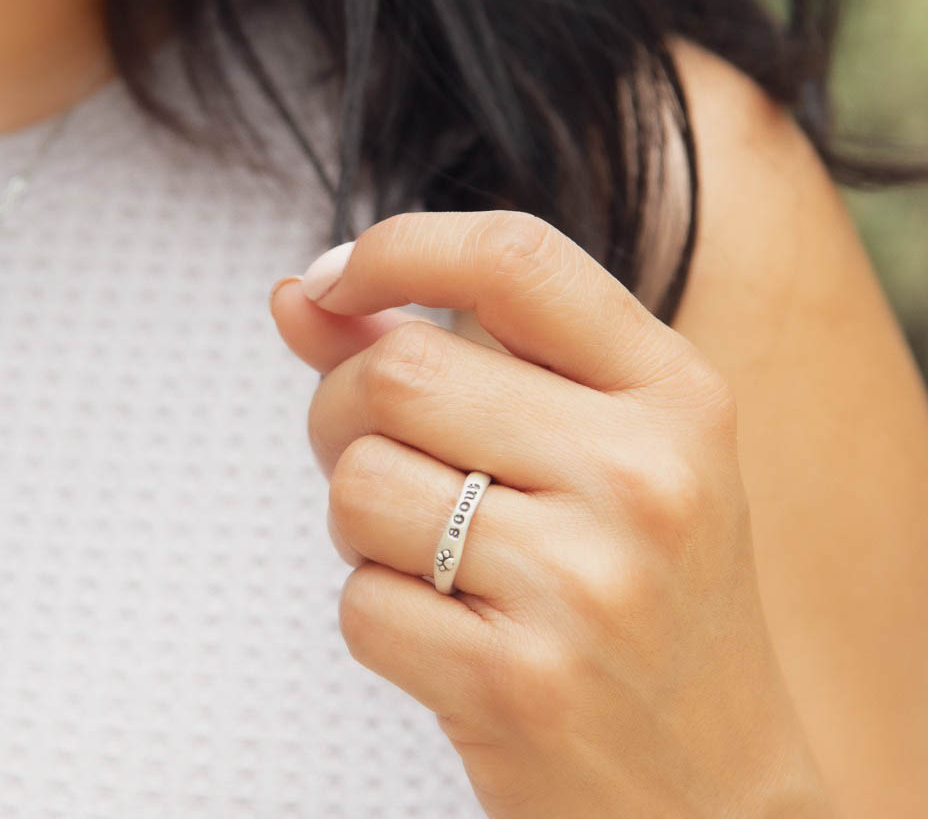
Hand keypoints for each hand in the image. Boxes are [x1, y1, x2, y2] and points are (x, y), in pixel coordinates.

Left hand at [268, 210, 836, 817]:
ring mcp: (588, 584)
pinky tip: (451, 636)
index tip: (331, 281)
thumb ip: (444, 354)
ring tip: (431, 554)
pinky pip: (360, 603)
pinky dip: (375, 614)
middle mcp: (642, 474)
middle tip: (384, 458)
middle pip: (398, 370)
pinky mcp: (522, 685)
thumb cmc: (633, 590)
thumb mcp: (586, 449)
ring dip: (356, 518)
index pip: (511, 257)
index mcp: (671, 391)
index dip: (397, 246)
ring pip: (359, 483)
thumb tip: (297, 293)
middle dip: (343, 408)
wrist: (713, 789)